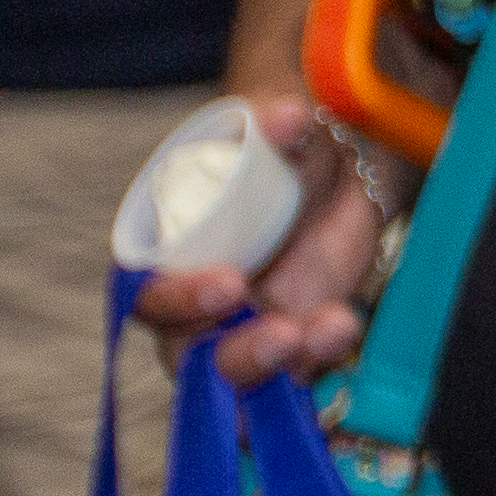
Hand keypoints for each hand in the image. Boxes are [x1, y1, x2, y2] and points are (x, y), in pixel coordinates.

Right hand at [135, 93, 401, 392]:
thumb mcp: (284, 124)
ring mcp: (244, 329)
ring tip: (335, 328)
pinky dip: (316, 370)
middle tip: (283, 333)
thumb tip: (288, 116)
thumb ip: (278, 121)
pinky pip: (293, 378)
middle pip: (190, 356)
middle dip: (236, 353)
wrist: (344, 166)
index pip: (150, 294)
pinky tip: (345, 336)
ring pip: (242, 378)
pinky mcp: (291, 344)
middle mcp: (198, 304)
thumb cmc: (287, 144)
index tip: (229, 284)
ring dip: (282, 369)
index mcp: (170, 251)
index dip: (180, 298)